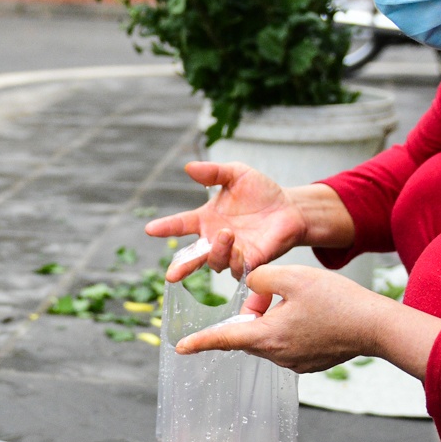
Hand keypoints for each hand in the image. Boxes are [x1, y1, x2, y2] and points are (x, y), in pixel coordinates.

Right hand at [144, 162, 314, 280]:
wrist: (290, 207)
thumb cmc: (261, 191)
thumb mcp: (236, 174)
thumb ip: (214, 172)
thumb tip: (189, 167)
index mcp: (206, 219)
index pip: (181, 224)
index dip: (166, 227)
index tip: (150, 229)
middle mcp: (215, 240)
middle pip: (192, 257)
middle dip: (181, 266)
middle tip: (171, 274)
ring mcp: (232, 253)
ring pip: (216, 262)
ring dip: (218, 251)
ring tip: (227, 233)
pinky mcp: (251, 262)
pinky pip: (239, 269)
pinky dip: (237, 261)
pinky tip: (241, 249)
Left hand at [173, 264, 440, 376]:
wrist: (376, 327)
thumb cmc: (336, 301)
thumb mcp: (292, 276)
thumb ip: (262, 277)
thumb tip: (253, 287)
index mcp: (267, 337)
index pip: (223, 339)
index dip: (199, 342)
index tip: (179, 348)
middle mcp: (277, 355)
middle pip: (249, 332)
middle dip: (253, 312)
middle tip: (274, 291)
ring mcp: (295, 362)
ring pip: (269, 336)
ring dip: (273, 318)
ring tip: (300, 299)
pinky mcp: (310, 363)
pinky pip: (289, 343)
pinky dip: (291, 327)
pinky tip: (312, 314)